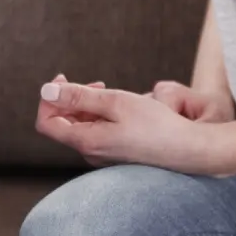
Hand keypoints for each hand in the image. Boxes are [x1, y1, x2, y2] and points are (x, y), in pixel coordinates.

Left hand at [36, 79, 224, 174]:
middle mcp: (91, 153)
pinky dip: (100, 115)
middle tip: (96, 83)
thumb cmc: (157, 125)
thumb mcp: (116, 102)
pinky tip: (120, 106)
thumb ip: (78, 96)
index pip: (45, 123)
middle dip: (71, 98)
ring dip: (88, 105)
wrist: (190, 151)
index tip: (64, 80)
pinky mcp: (116, 154)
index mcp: (86, 141)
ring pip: (81, 126)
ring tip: (110, 91)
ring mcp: (103, 156)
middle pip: (63, 123)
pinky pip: (96, 132)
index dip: (48, 99)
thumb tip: (45, 91)